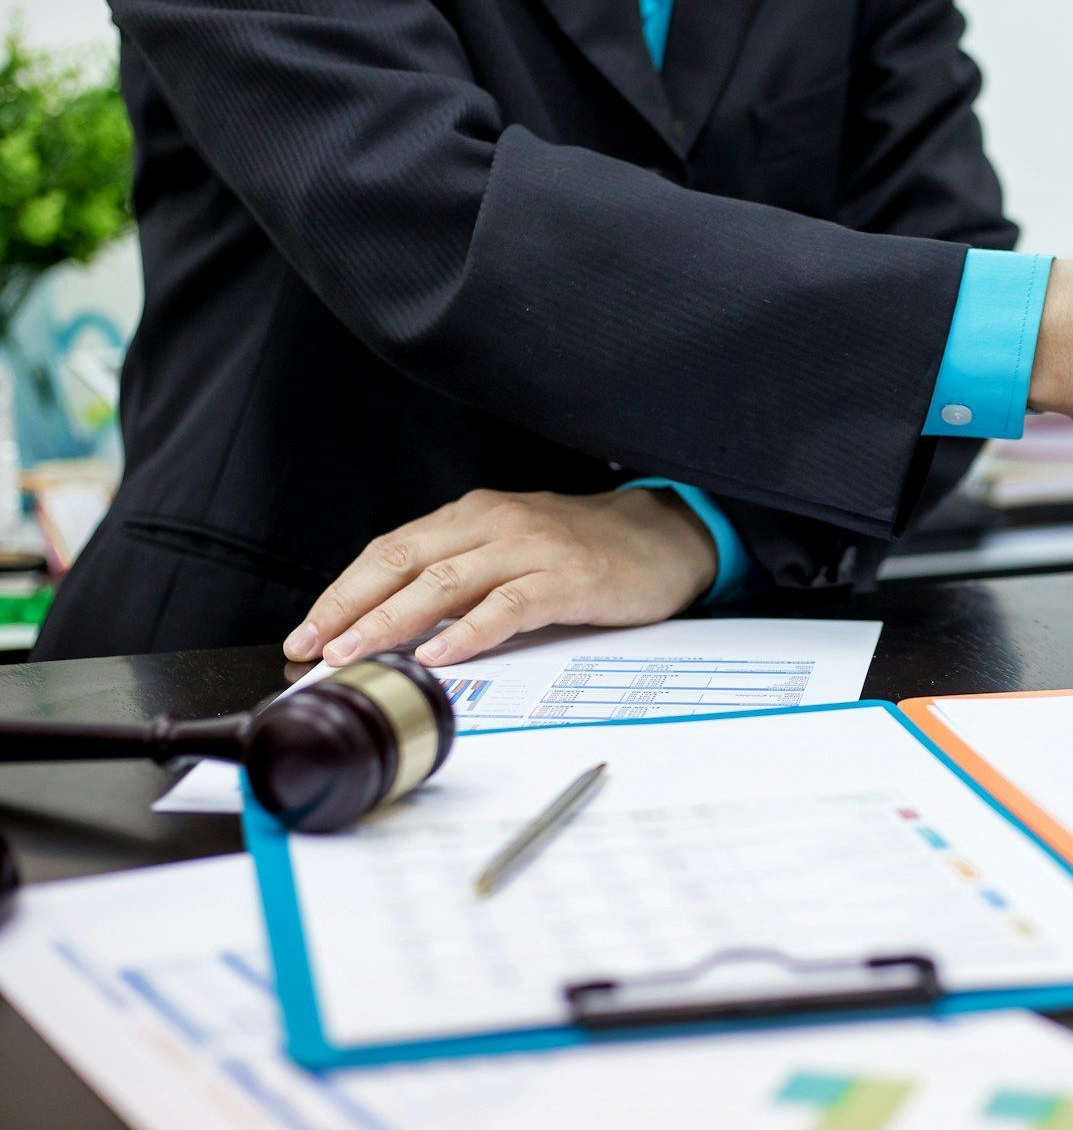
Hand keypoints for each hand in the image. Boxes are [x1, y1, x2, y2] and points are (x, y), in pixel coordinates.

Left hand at [282, 487, 718, 667]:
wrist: (666, 534)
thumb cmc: (585, 550)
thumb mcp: (512, 548)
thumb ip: (460, 573)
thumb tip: (391, 624)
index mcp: (473, 516)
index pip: (390, 550)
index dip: (343, 591)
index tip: (307, 631)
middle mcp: (495, 523)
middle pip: (404, 560)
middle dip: (351, 606)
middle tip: (316, 646)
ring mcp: (532, 548)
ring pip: (445, 582)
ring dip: (393, 620)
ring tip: (359, 653)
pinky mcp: (569, 578)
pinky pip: (509, 605)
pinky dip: (470, 632)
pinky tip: (441, 655)